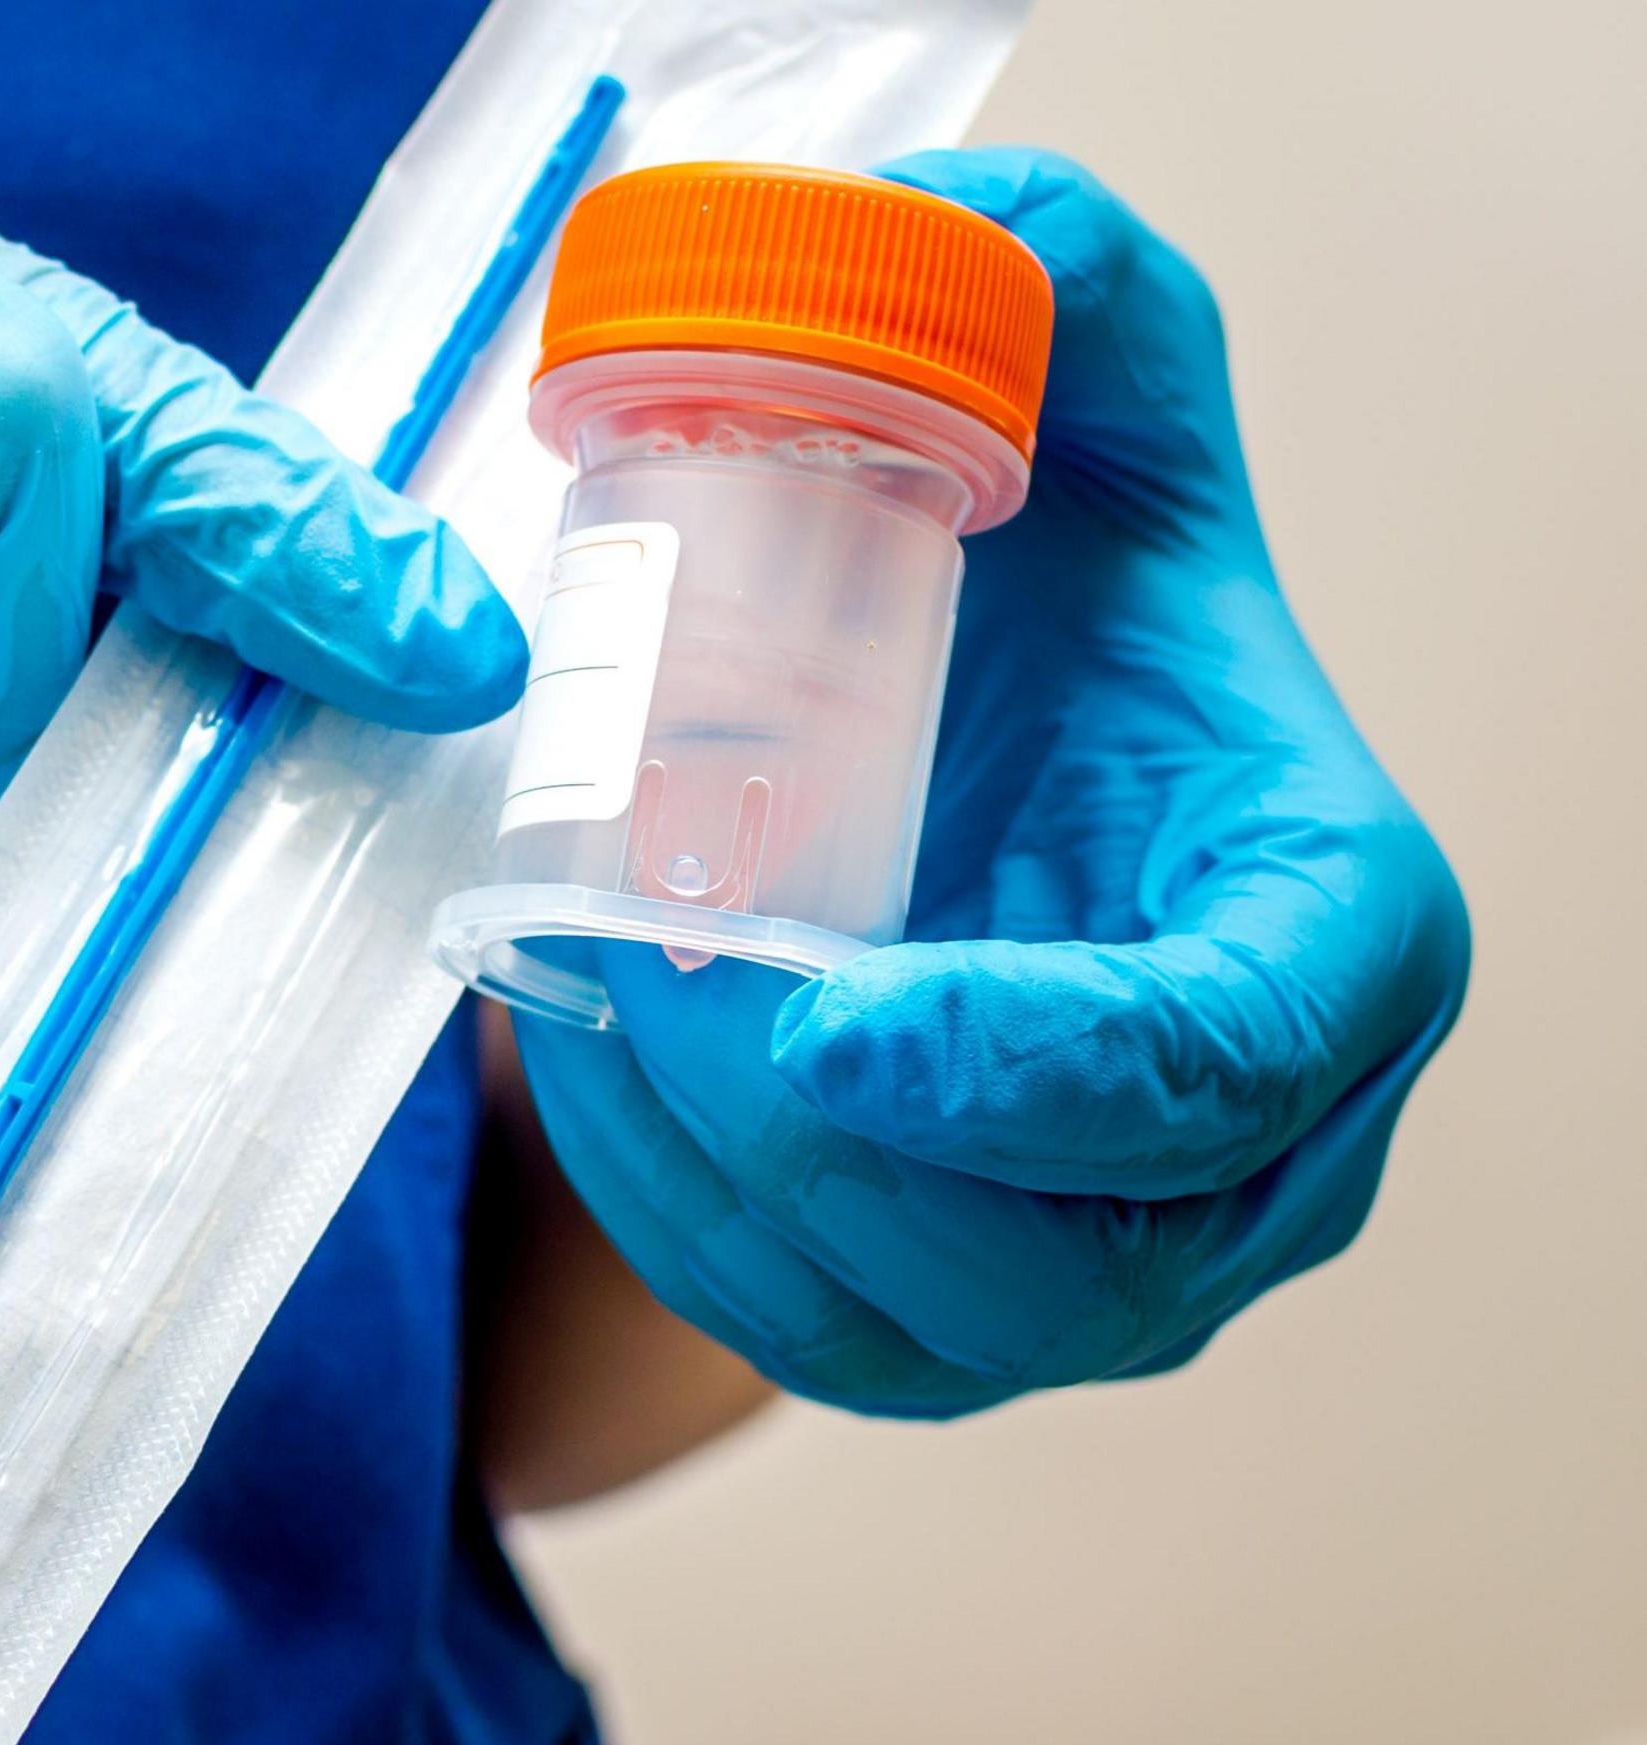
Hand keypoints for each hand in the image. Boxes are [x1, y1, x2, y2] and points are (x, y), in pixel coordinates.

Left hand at [517, 148, 1468, 1418]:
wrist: (970, 729)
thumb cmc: (1050, 590)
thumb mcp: (1081, 397)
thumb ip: (1053, 283)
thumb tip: (932, 229)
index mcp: (1335, 935)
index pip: (1223, 1065)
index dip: (1028, 1071)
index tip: (823, 1014)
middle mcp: (1263, 1150)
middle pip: (1064, 1253)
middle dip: (818, 1135)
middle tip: (641, 970)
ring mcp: (1123, 1265)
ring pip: (921, 1325)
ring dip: (717, 1183)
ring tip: (590, 999)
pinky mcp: (970, 1322)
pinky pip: (813, 1334)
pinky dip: (674, 1219)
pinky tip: (593, 1062)